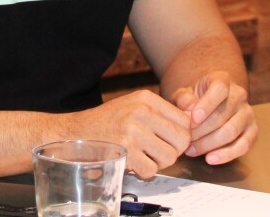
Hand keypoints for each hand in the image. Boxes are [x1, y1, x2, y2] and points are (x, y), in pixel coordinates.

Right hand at [69, 89, 191, 178]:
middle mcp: (141, 112)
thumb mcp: (134, 105)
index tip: (168, 140)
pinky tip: (133, 162)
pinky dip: (144, 171)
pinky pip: (152, 170)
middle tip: (157, 151)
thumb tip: (194, 119)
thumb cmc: (107, 121)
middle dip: (173, 150)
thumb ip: (161, 112)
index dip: (180, 135)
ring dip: (159, 162)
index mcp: (146, 98)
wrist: (75, 132)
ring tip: (143, 155)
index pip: (184, 120)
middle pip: (182, 140)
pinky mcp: (126, 152)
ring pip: (170, 157)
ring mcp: (133, 132)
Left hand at [170, 71, 256, 165]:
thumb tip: (189, 111)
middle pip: (222, 115)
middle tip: (185, 140)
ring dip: (209, 144)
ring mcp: (248, 113)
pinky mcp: (253, 131)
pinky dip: (226, 155)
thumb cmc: (194, 100)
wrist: (208, 104)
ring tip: (191, 150)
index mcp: (222, 80)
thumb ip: (183, 100)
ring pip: (231, 131)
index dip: (207, 104)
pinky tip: (210, 159)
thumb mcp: (184, 95)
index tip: (193, 118)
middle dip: (201, 130)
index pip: (219, 89)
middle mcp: (239, 94)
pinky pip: (243, 145)